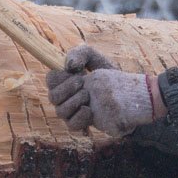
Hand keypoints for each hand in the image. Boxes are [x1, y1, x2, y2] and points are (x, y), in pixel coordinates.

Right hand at [45, 45, 164, 136]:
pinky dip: (79, 117)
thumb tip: (69, 66)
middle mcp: (65, 97)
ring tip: (89, 96)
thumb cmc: (110, 76)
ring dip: (74, 102)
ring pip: (60, 111)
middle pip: (52, 96)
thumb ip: (81, 53)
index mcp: (65, 81)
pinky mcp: (82, 123)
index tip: (76, 73)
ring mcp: (72, 112)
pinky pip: (71, 125)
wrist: (128, 94)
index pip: (50, 79)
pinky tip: (90, 110)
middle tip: (83, 83)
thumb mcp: (97, 58)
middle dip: (67, 88)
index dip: (58, 77)